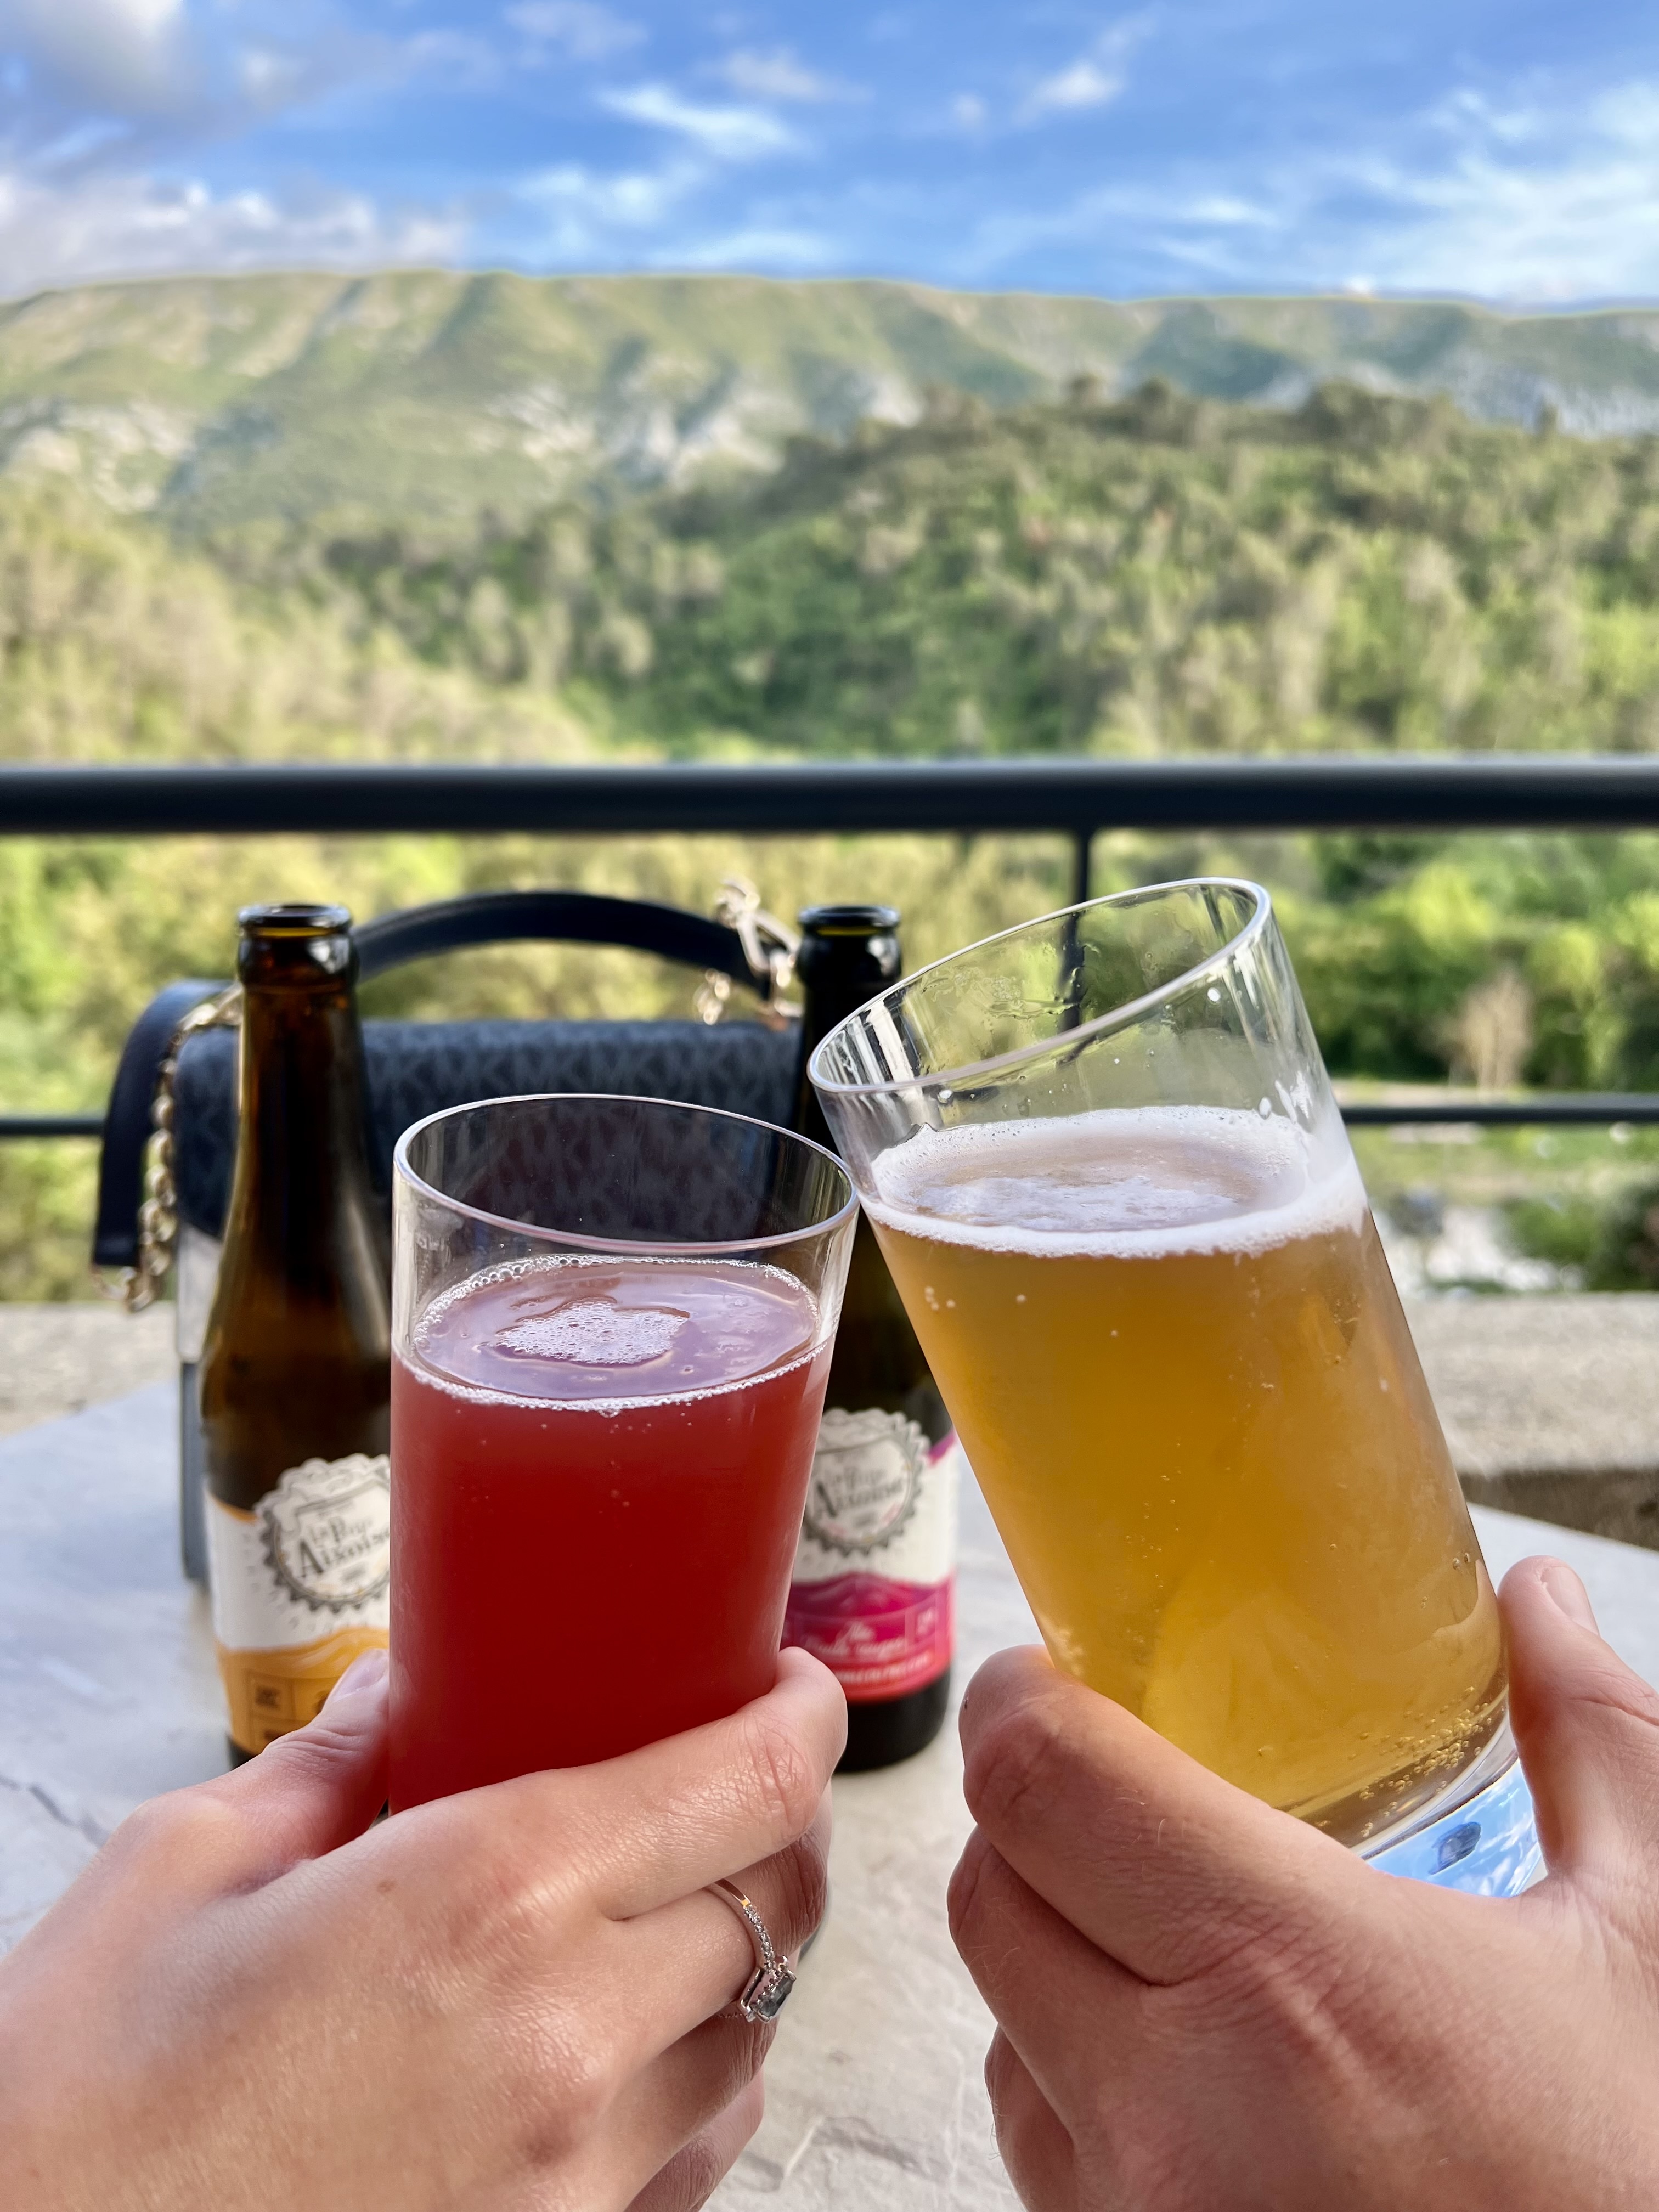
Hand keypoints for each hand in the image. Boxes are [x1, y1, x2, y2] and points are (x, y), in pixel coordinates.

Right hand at [0, 1643, 841, 2211]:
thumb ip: (328, 1761)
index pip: (746, 1783)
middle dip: (770, 1827)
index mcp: (487, 1897)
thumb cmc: (78, 2103)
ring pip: (753, 2041)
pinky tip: (623, 2054)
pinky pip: (695, 2165)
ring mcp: (572, 2181)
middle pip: (774, 1903)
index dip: (798, 1717)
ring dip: (737, 1965)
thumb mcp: (184, 1869)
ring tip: (669, 1915)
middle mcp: (567, 2040)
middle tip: (725, 1783)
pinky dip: (693, 2092)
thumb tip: (406, 1689)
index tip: (791, 1685)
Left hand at [948, 1556, 1658, 2210]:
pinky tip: (1203, 2097)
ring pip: (1001, 2033)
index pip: (1038, 1783)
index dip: (1026, 1705)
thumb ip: (1594, 1745)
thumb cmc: (1641, 2171)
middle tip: (1130, 1804)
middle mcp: (1176, 2115)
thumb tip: (1544, 1599)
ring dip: (1058, 1972)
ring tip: (1187, 1963)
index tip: (1059, 1682)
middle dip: (1039, 1827)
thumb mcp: (1651, 1945)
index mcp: (1293, 1980)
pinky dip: (1085, 2104)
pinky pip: (1043, 2166)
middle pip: (990, 1898)